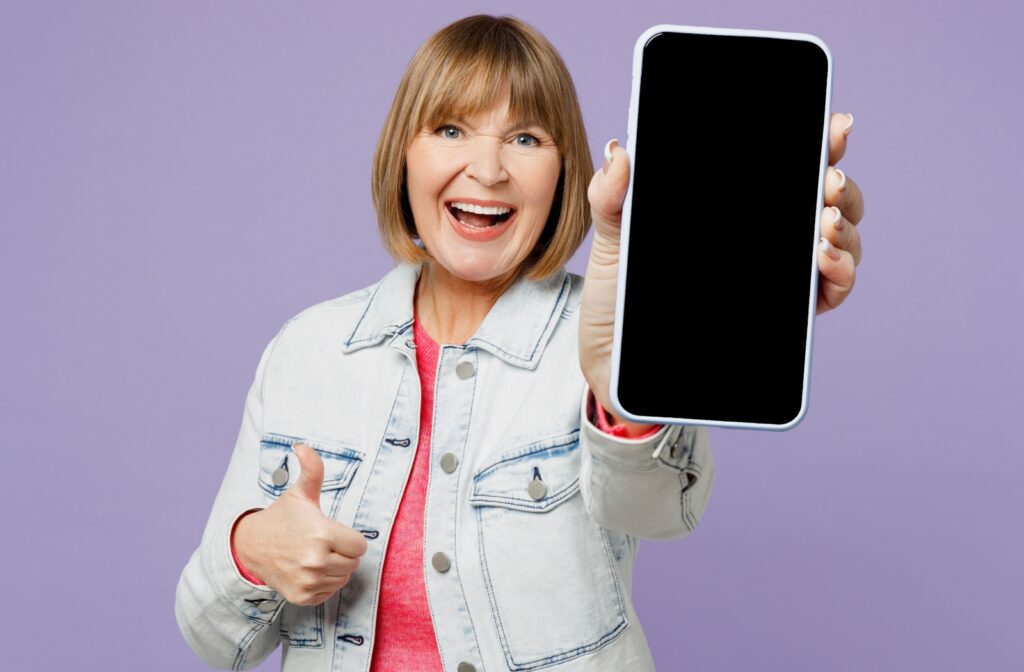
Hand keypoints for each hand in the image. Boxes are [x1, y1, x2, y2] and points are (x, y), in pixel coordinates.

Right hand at [233, 442, 367, 605]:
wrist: (251, 546)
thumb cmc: (282, 518)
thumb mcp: (300, 493)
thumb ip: (312, 468)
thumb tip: (303, 446)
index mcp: (322, 534)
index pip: (360, 546)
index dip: (350, 538)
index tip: (334, 533)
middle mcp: (316, 561)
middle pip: (353, 563)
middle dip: (343, 553)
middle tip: (323, 544)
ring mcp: (308, 581)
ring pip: (342, 578)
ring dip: (334, 568)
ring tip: (315, 555)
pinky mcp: (301, 597)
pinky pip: (329, 592)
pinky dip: (323, 584)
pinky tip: (308, 570)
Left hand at [579, 113, 864, 426]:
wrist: (615, 358)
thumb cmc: (618, 293)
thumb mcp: (611, 240)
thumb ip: (612, 196)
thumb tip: (620, 150)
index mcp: (736, 205)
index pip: (788, 162)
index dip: (820, 139)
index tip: (833, 126)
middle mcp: (767, 234)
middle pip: (826, 196)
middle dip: (839, 183)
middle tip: (829, 179)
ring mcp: (780, 274)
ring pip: (840, 239)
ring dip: (845, 227)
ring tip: (825, 222)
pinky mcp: (784, 316)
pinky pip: (830, 291)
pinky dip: (841, 272)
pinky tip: (824, 259)